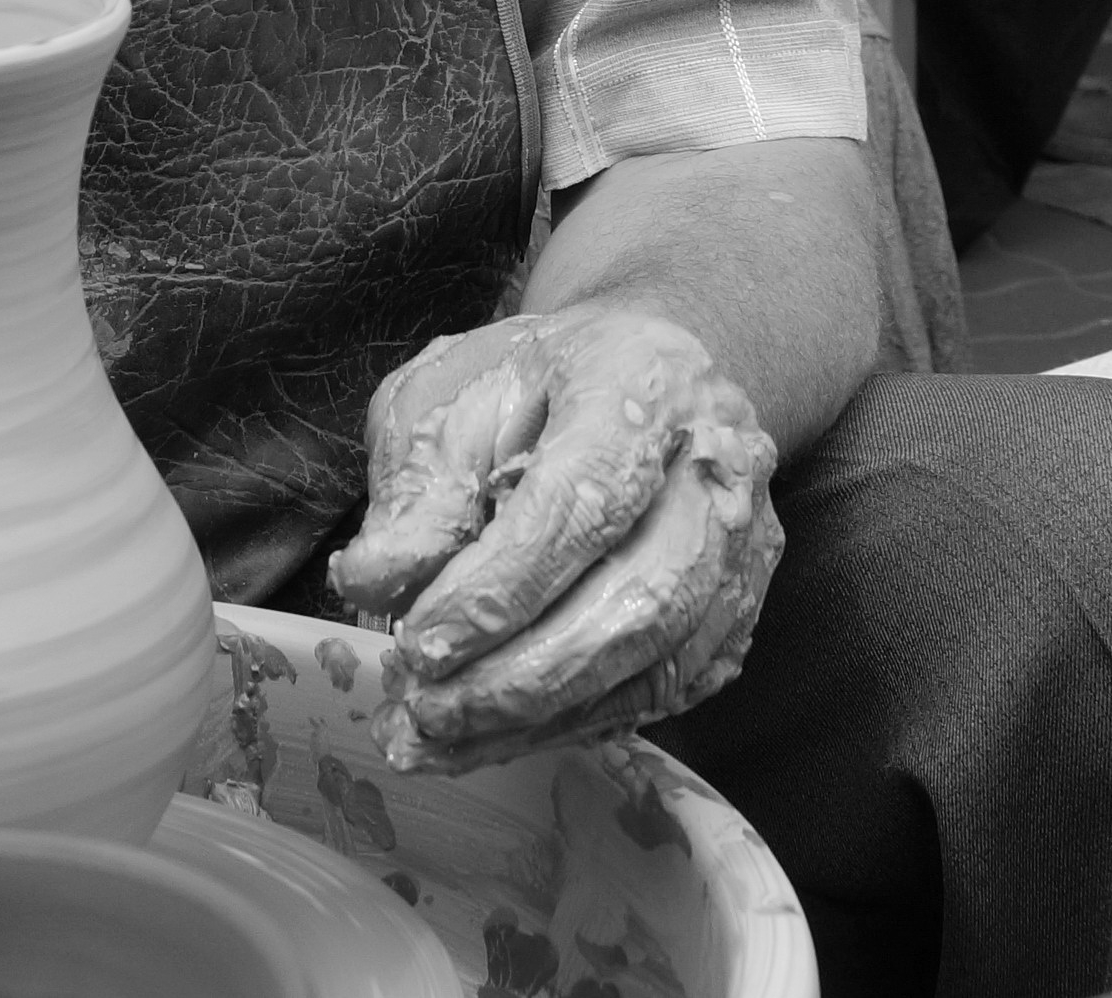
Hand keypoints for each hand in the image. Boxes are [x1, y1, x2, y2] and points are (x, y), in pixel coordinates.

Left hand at [329, 306, 781, 773]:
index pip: (579, 505)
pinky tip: (498, 734)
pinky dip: (576, 723)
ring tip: (438, 740)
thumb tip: (367, 584)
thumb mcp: (451, 393)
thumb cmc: (532, 380)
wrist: (635, 372)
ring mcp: (744, 546)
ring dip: (541, 717)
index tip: (415, 644)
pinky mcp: (739, 610)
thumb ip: (417, 484)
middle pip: (638, 599)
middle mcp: (717, 467)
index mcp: (642, 382)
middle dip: (520, 674)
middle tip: (422, 710)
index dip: (496, 589)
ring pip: (658, 662)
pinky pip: (667, 691)